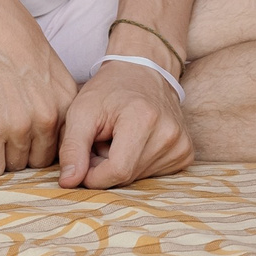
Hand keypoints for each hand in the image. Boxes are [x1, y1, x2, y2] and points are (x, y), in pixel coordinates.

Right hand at [0, 0, 78, 175]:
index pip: (64, 143)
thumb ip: (55, 97)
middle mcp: (48, 119)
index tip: (33, 140)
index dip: (46, 143)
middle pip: (40, 159)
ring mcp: (19, 127)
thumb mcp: (51, 66)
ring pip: (16, 166)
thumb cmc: (14, 35)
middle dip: (26, 153)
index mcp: (66, 102)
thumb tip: (52, 121)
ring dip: (5, 157)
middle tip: (10, 140)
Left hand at [57, 60, 192, 189]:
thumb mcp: (81, 111)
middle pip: (128, 177)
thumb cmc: (108, 90)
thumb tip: (69, 183)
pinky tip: (134, 144)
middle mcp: (170, 134)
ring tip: (117, 140)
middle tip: (100, 142)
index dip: (93, 174)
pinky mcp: (186, 153)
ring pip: (139, 179)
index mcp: (144, 119)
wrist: (142, 72)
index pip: (117, 171)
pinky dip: (137, 165)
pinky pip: (153, 176)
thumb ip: (72, 148)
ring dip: (120, 166)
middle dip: (105, 168)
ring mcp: (182, 144)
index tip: (83, 158)